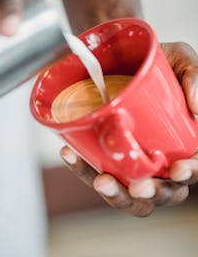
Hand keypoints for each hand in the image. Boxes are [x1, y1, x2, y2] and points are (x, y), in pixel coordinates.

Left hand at [60, 42, 197, 216]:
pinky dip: (84, 169)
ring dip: (118, 196)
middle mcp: (163, 161)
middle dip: (153, 193)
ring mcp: (135, 163)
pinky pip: (99, 174)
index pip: (193, 167)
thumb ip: (194, 77)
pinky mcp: (110, 159)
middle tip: (139, 187)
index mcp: (186, 144)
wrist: (127, 59)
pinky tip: (71, 154)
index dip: (190, 173)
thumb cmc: (160, 67)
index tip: (177, 169)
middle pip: (165, 192)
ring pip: (132, 197)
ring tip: (103, 182)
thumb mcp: (181, 61)